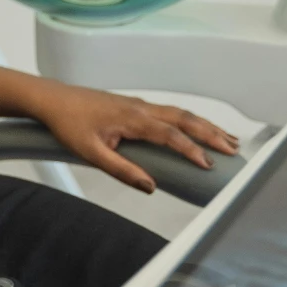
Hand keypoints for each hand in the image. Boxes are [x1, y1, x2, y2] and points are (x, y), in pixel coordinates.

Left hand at [26, 82, 238, 194]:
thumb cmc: (69, 125)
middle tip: (234, 150)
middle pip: (185, 118)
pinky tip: (198, 129)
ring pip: (181, 113)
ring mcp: (140, 105)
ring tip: (229, 140)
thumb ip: (121, 170)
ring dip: (205, 126)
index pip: (170, 135)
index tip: (209, 165)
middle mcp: (142, 108)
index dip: (191, 150)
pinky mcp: (136, 106)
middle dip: (211, 134)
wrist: (53, 100)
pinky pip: (171, 112)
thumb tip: (150, 186)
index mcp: (132, 119)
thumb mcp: (91, 153)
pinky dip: (191, 121)